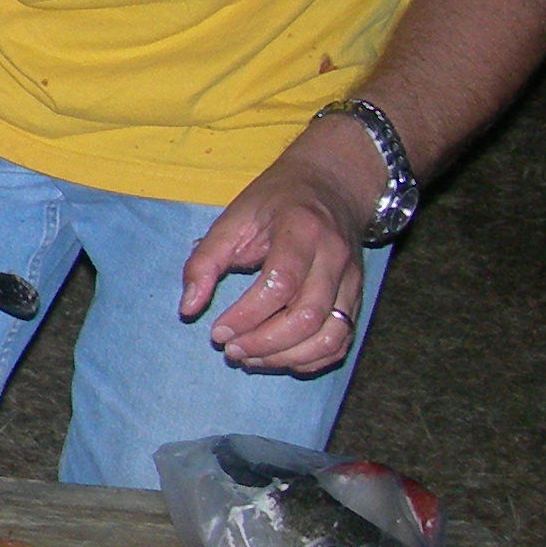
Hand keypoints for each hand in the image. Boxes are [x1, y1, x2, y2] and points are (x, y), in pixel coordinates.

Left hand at [181, 122, 375, 373]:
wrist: (332, 187)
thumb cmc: (275, 202)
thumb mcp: (232, 219)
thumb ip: (205, 261)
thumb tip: (188, 309)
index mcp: (302, 229)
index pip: (281, 284)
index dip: (247, 315)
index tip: (217, 332)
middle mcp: (334, 257)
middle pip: (307, 316)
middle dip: (264, 343)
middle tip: (230, 351)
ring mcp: (352, 280)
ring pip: (331, 336)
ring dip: (286, 358)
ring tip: (249, 359)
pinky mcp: (357, 298)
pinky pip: (343, 341)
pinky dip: (312, 359)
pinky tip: (280, 359)